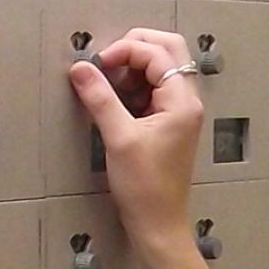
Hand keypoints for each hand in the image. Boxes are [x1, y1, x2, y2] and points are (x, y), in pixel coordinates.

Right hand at [69, 28, 203, 251]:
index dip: (125, 50)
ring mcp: (181, 110)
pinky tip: (117, 97)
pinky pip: (156, 88)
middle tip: (107, 59)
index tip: (97, 64)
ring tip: (109, 81)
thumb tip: (81, 68)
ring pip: (163, 67)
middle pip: (169, 50)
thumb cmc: (145, 186)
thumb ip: (100, 98)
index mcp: (182, 101)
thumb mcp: (119, 138)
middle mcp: (187, 100)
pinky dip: (136, 83)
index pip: (157, 54)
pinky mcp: (171, 120)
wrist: (158, 222)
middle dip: (136, 46)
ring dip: (135, 65)